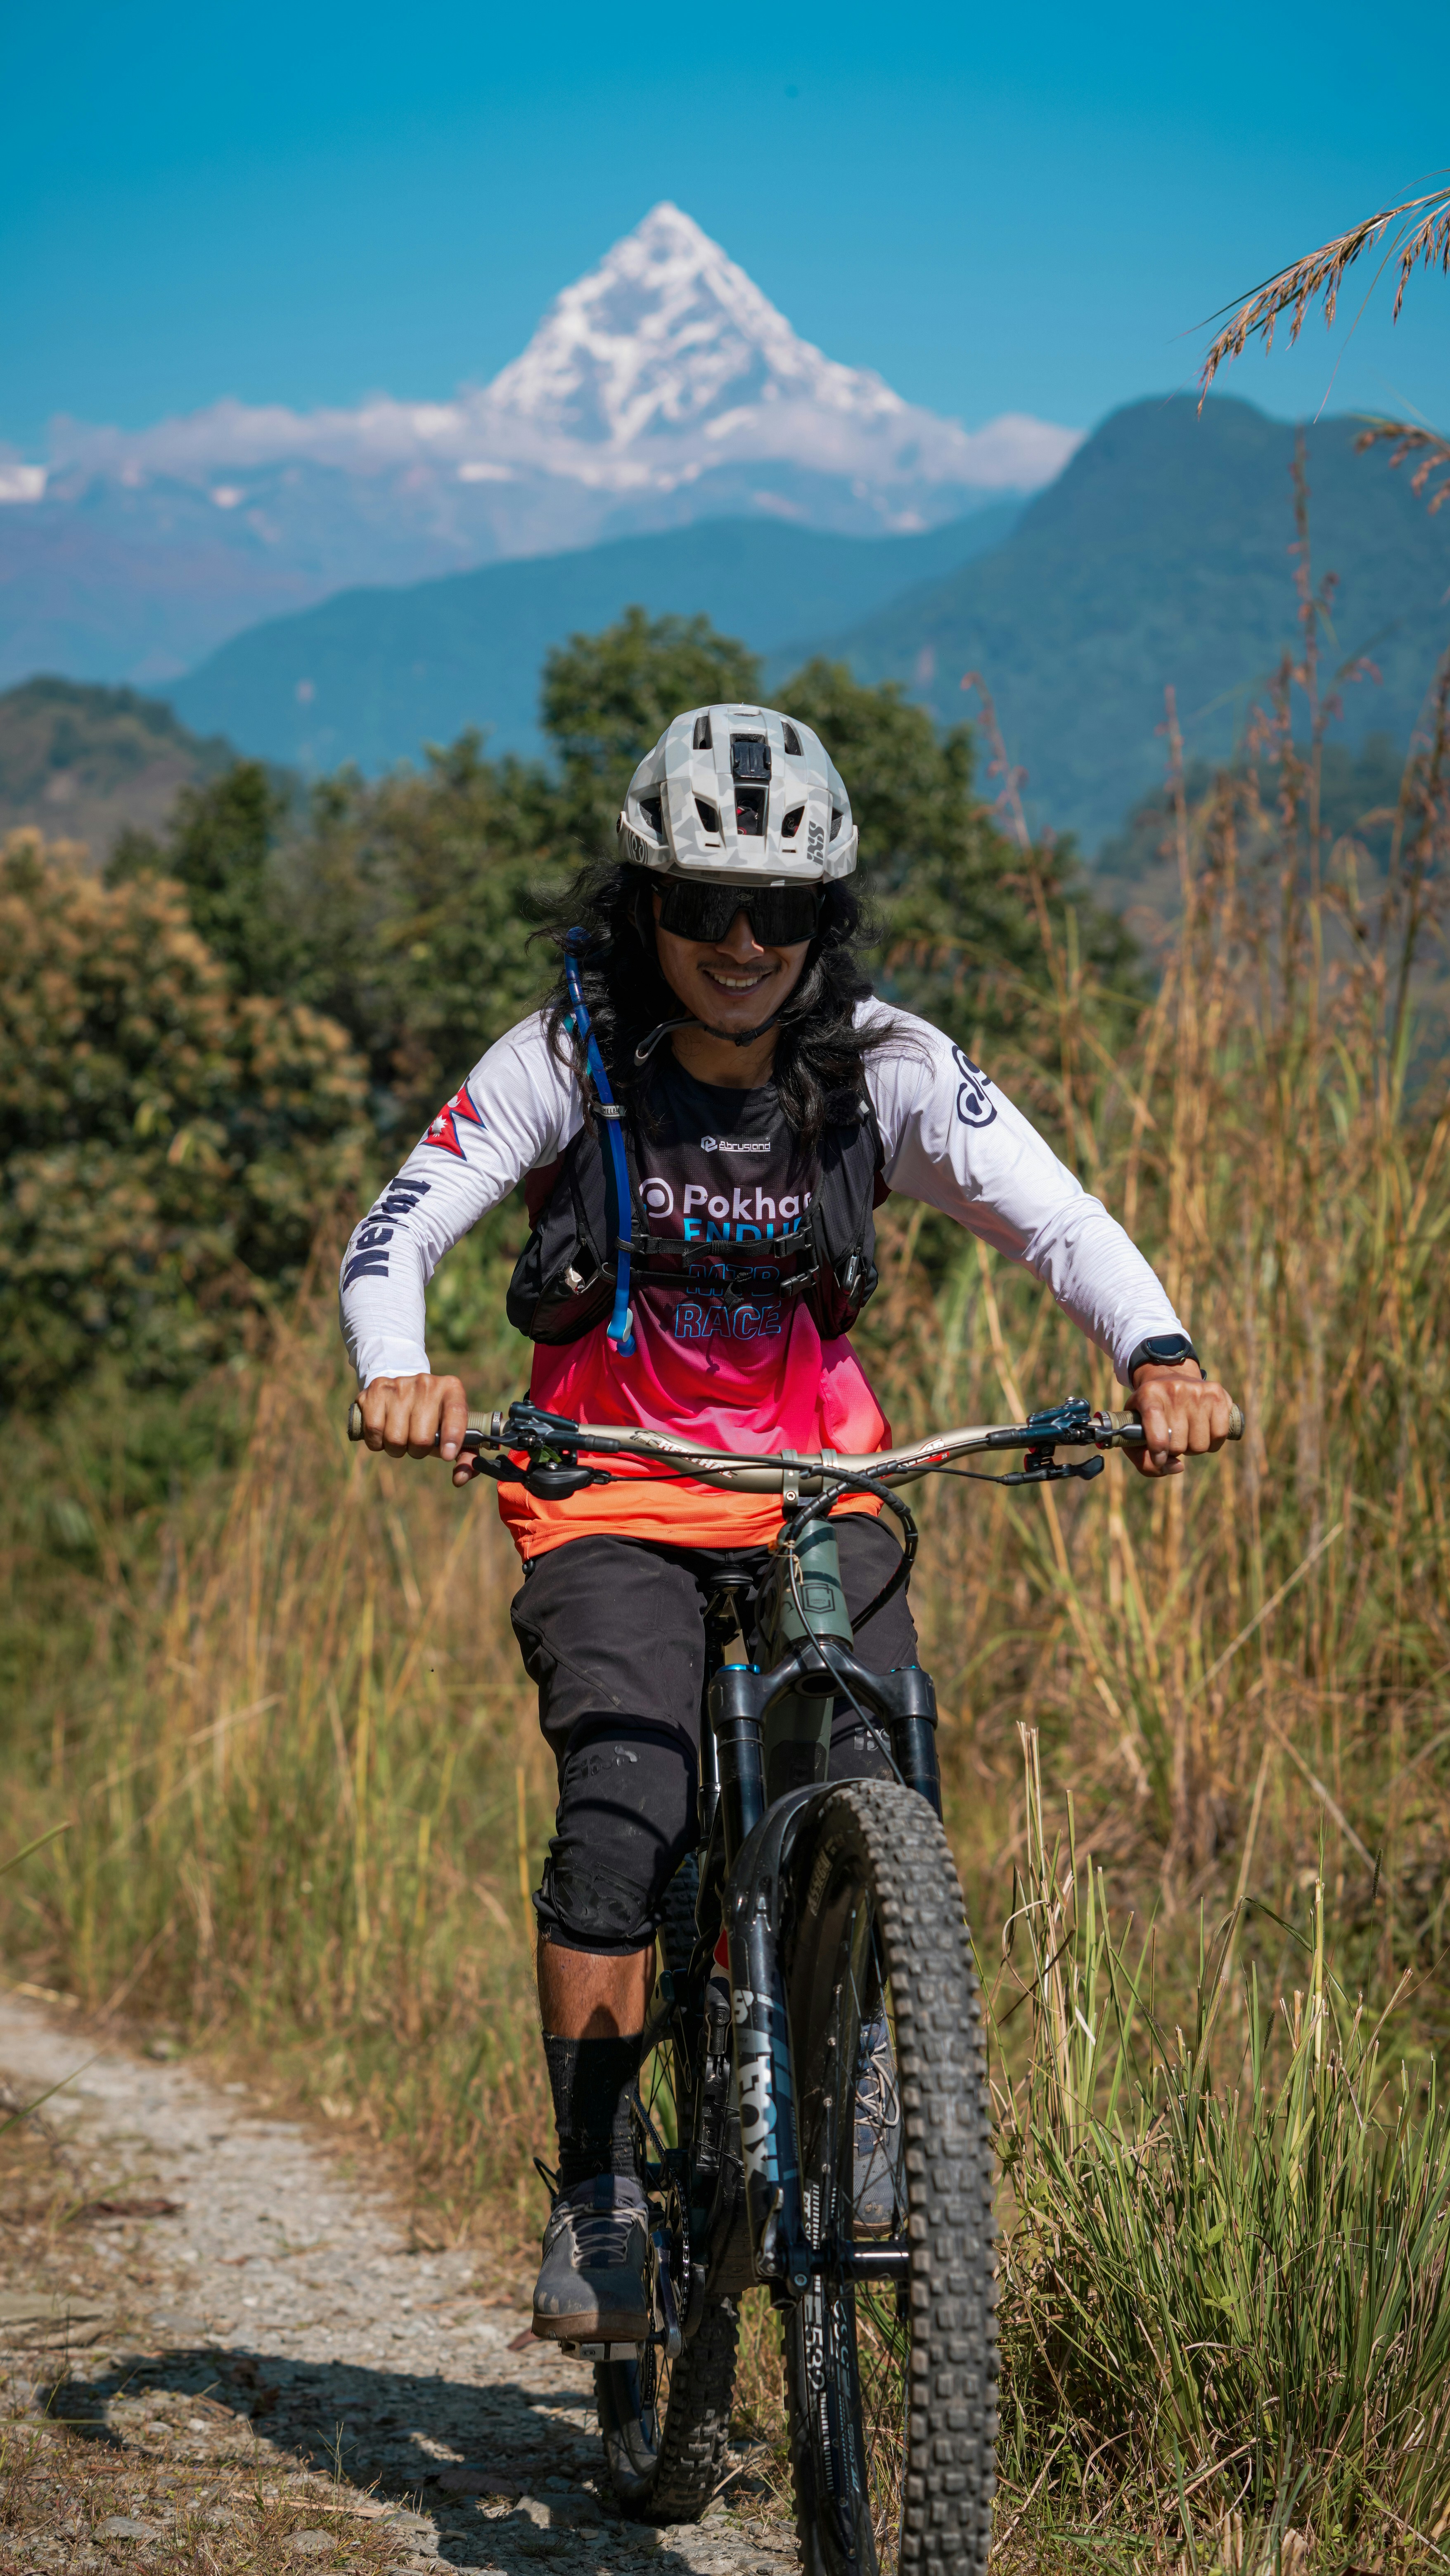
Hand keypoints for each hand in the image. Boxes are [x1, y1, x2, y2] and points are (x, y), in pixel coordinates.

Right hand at [358, 1373, 477, 1486]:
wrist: (403, 1389)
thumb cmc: (432, 1419)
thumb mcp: (452, 1432)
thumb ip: (465, 1456)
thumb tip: (460, 1479)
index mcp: (451, 1389)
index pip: (456, 1412)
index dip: (453, 1436)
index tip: (447, 1455)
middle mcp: (426, 1383)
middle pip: (421, 1437)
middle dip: (418, 1450)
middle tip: (417, 1443)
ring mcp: (399, 1384)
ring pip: (395, 1438)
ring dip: (397, 1448)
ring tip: (401, 1436)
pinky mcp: (376, 1389)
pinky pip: (374, 1430)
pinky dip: (377, 1442)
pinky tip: (384, 1432)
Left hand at [1128, 1360, 1234, 1478]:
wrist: (1169, 1376)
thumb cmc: (1149, 1413)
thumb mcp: (1134, 1431)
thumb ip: (1143, 1460)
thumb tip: (1178, 1467)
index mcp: (1148, 1396)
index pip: (1156, 1433)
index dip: (1158, 1452)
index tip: (1159, 1459)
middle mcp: (1174, 1390)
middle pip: (1179, 1445)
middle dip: (1175, 1449)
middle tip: (1172, 1438)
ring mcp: (1198, 1391)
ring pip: (1200, 1445)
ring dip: (1193, 1447)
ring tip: (1186, 1434)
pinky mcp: (1217, 1394)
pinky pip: (1219, 1435)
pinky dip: (1212, 1442)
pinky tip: (1203, 1433)